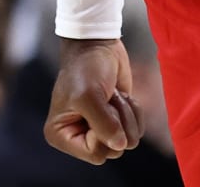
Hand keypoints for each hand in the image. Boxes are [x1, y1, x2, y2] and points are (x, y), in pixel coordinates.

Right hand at [46, 38, 143, 163]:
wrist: (98, 45)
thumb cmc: (86, 68)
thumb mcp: (89, 96)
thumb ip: (104, 125)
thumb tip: (121, 145)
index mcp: (62, 135)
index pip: (95, 154)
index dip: (105, 133)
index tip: (100, 109)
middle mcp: (80, 137)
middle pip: (114, 150)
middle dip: (117, 121)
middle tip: (106, 98)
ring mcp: (100, 130)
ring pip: (129, 140)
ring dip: (125, 113)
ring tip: (110, 94)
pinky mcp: (117, 120)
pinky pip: (137, 129)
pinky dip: (134, 110)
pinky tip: (119, 95)